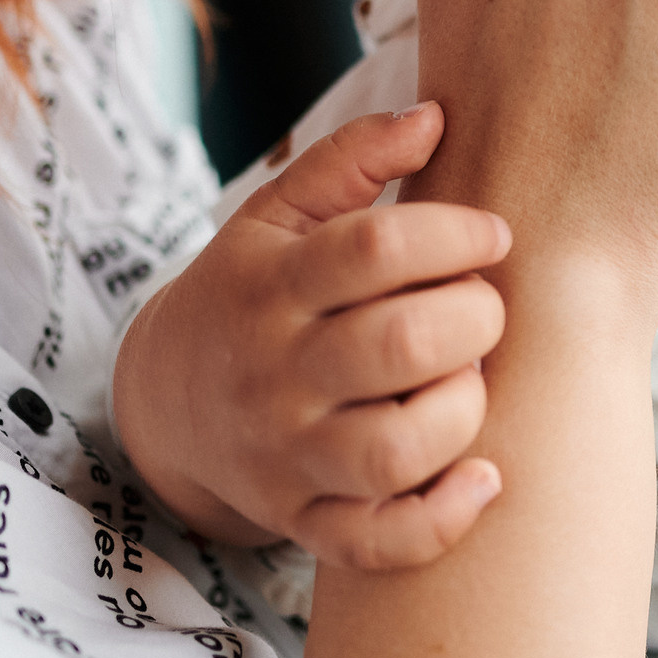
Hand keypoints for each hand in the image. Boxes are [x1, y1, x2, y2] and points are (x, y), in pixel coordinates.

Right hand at [112, 104, 511, 568]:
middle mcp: (277, 375)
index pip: (375, 249)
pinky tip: (483, 475)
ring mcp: (288, 457)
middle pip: (399, 346)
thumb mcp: (277, 214)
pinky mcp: (304, 520)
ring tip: (469, 378)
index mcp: (273, 286)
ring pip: (395, 450)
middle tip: (483, 307)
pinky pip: (378, 540)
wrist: (167, 403)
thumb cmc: (252, 289)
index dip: (456, 233)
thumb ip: (352, 159)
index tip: (490, 233)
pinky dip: (442, 518)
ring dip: (461, 410)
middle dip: (473, 318)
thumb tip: (435, 117)